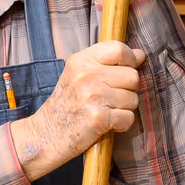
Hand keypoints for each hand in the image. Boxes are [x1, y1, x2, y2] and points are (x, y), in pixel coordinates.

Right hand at [8, 41, 145, 179]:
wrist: (44, 135)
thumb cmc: (65, 106)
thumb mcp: (78, 75)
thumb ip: (107, 63)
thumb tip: (140, 54)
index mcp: (80, 61)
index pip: (118, 49)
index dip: (129, 60)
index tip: (124, 71)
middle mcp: (86, 76)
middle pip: (132, 76)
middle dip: (127, 90)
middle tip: (109, 99)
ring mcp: (93, 97)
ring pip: (133, 99)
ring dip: (124, 109)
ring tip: (105, 112)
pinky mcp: (99, 119)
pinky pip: (128, 118)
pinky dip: (121, 125)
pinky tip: (106, 124)